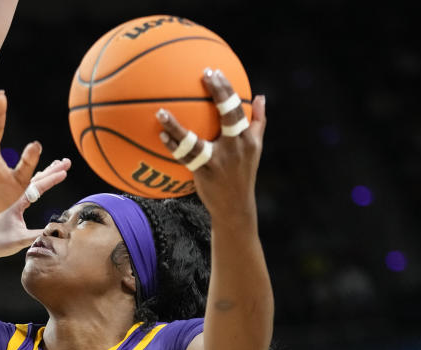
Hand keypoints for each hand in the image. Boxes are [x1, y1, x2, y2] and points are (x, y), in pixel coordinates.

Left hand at [0, 158, 71, 261]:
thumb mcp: (19, 239)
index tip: (64, 171)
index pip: (37, 187)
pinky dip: (36, 183)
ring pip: (30, 183)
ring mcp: (12, 201)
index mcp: (15, 202)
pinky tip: (40, 179)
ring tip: (56, 164)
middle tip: (66, 161)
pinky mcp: (12, 206)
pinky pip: (26, 191)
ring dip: (44, 174)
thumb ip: (38, 234)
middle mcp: (13, 197)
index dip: (51, 179)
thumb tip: (56, 230)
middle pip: (35, 180)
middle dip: (51, 170)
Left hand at [156, 68, 266, 222]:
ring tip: (160, 112)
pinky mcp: (204, 174)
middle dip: (219, 93)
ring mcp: (218, 161)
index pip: (238, 108)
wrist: (235, 206)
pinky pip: (185, 158)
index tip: (213, 72)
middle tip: (203, 74)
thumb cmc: (243, 173)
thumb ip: (257, 122)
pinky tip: (161, 135)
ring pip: (195, 141)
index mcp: (247, 138)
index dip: (227, 89)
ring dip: (176, 127)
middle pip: (228, 116)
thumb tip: (261, 96)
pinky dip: (173, 146)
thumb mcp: (255, 148)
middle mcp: (235, 147)